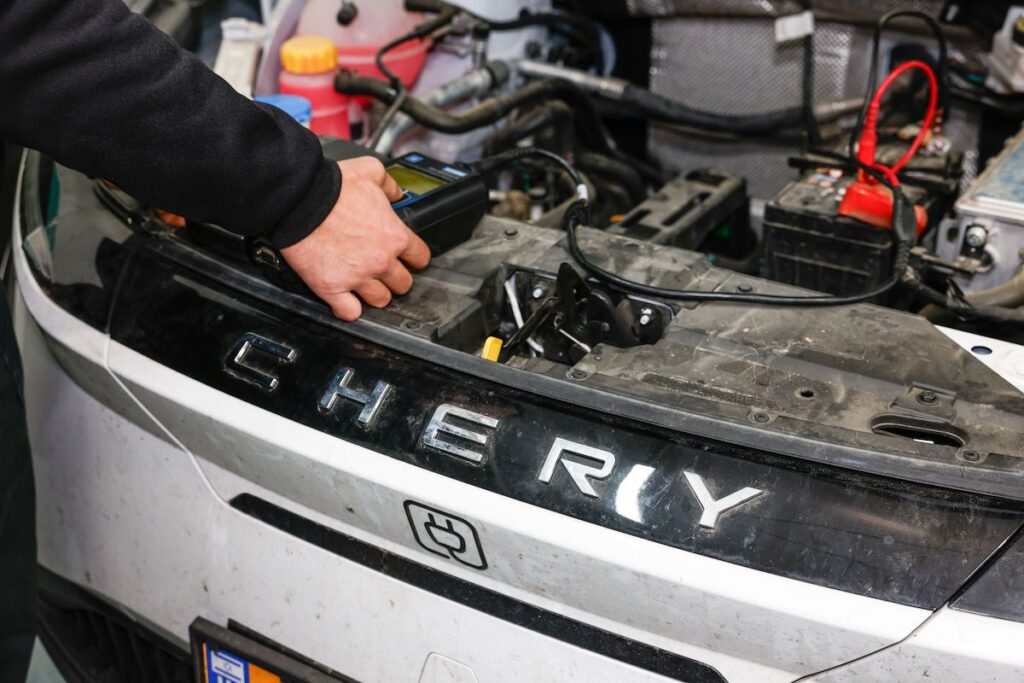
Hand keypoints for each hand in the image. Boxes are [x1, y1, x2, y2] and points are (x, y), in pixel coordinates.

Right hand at [281, 157, 429, 320]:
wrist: (298, 199)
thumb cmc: (331, 186)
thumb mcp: (370, 171)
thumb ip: (389, 184)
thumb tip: (396, 193)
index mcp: (394, 236)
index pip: (420, 257)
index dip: (414, 257)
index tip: (408, 257)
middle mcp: (380, 261)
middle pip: (402, 284)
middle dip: (396, 278)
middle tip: (384, 270)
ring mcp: (357, 277)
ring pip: (380, 300)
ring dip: (375, 294)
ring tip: (366, 285)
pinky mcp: (332, 288)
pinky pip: (349, 312)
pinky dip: (350, 309)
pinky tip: (347, 300)